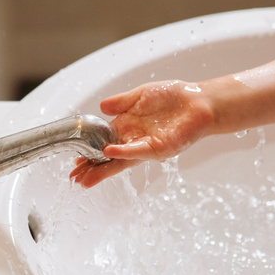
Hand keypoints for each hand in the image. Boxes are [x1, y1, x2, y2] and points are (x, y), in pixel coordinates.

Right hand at [69, 80, 214, 187]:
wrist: (199, 100)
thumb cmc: (174, 97)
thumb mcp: (140, 95)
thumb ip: (121, 102)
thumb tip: (100, 107)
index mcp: (128, 128)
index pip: (104, 144)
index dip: (91, 153)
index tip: (76, 161)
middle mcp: (135, 140)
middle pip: (110, 159)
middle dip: (93, 169)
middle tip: (76, 179)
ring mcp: (146, 147)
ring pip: (121, 161)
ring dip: (104, 168)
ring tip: (87, 177)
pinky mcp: (160, 148)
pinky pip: (138, 150)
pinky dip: (124, 152)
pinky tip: (110, 152)